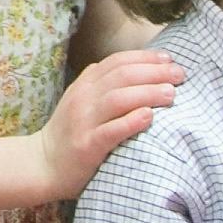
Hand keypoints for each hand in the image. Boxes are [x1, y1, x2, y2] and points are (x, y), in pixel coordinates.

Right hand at [32, 47, 184, 198]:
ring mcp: (84, 121)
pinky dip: (131, 121)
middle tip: (179, 75)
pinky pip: (111, 130)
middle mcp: (83, 98)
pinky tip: (149, 117)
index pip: (117, 62)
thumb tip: (134, 67)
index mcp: (85, 84)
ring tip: (171, 94)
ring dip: (148, 93)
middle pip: (122, 76)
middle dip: (154, 72)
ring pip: (118, 99)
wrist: (43, 164)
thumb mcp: (81, 100)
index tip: (169, 59)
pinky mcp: (87, 145)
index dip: (146, 57)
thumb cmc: (70, 132)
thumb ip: (101, 83)